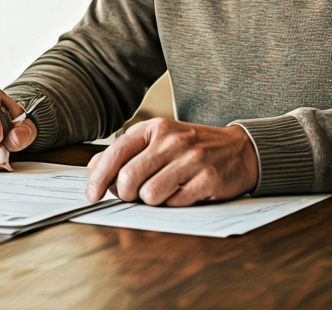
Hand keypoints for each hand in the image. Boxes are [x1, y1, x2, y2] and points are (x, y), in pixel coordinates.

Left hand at [84, 118, 258, 205]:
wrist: (239, 149)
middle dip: (126, 194)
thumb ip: (126, 152)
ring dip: (151, 201)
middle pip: (129, 178)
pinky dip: (173, 203)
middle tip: (134, 195)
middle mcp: (172, 141)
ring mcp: (191, 160)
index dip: (99, 177)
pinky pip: (175, 203)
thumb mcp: (159, 140)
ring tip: (164, 190)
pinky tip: (183, 192)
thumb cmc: (193, 147)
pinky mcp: (207, 180)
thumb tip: (94, 169)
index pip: (117, 153)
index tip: (91, 194)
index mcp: (155, 128)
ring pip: (150, 194)